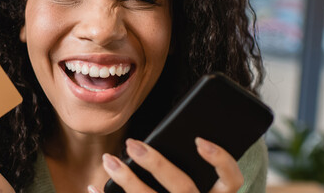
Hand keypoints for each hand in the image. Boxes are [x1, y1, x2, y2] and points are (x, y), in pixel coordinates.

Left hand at [99, 137, 242, 192]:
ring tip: (108, 159)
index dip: (220, 160)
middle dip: (156, 163)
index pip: (232, 180)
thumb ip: (193, 166)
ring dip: (127, 179)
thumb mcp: (198, 187)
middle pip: (182, 187)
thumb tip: (178, 135)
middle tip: (133, 144)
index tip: (198, 141)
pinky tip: (91, 186)